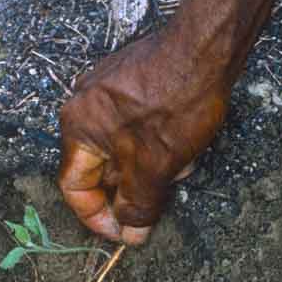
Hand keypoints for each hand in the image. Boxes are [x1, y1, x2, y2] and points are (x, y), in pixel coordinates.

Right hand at [56, 30, 228, 244]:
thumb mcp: (155, 167)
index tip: (124, 233)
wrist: (207, 47)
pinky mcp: (132, 80)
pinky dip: (157, 142)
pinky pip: (137, 125)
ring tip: (182, 162)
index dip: (97, 217)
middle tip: (162, 196)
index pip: (74, 187)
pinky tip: (186, 142)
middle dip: (134, 187)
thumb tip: (130, 234)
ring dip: (151, 165)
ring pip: (124, 148)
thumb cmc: (176, 101)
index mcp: (78, 127)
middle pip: (101, 167)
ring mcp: (108, 89)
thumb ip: (138, 206)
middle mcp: (84, 105)